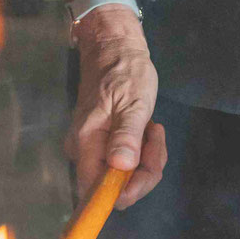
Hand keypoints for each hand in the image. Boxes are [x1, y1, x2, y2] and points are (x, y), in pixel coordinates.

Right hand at [66, 7, 166, 208]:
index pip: (98, 191)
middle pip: (115, 186)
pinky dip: (142, 150)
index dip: (126, 191)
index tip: (148, 169)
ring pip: (124, 174)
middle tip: (156, 137)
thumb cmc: (125, 71)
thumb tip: (121, 166)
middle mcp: (83, 152)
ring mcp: (93, 148)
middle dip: (144, 169)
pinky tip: (148, 129)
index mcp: (86, 144)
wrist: (114, 47)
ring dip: (147, 157)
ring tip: (153, 128)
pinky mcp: (103, 143)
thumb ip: (126, 136)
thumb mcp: (133, 103)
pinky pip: (125, 161)